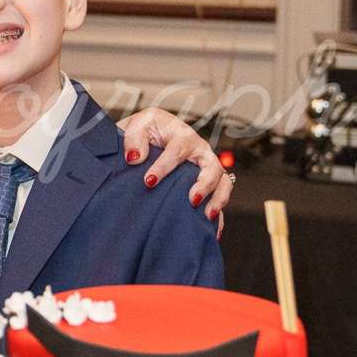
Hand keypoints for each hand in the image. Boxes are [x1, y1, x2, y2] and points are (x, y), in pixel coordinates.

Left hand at [118, 107, 231, 228]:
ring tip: (207, 216)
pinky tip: (213, 232)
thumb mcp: (138, 125)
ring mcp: (206, 167)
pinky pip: (219, 197)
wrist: (150, 134)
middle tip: (192, 200)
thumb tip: (135, 158)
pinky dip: (219, 215)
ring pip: (223, 182)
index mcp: (182, 135)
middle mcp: (199, 151)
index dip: (164, 166)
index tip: (150, 181)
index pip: (177, 151)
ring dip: (218, 199)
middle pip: (212, 167)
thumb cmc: (147, 129)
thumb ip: (134, 138)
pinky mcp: (206, 182)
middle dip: (204, 184)